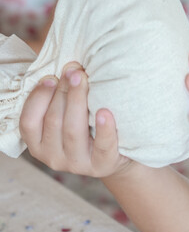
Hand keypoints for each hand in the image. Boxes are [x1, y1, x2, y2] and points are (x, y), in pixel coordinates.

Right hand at [20, 63, 131, 178]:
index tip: (51, 78)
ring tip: (84, 79)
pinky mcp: (102, 165)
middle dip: (63, 92)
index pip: (29, 122)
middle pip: (53, 121)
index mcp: (39, 144)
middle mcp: (53, 157)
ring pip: (72, 131)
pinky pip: (102, 147)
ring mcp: (77, 163)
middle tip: (74, 71)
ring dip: (77, 101)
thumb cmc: (87, 127)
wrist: (117, 154)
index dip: (38, 98)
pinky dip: (104, 129)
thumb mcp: (66, 115)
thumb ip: (59, 96)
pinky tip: (105, 112)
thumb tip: (69, 66)